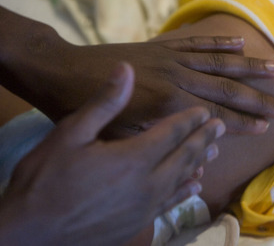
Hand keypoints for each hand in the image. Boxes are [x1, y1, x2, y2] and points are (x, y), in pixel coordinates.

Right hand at [0, 62, 224, 245]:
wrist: (29, 232)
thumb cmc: (45, 179)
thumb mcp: (70, 133)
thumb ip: (104, 102)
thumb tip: (126, 69)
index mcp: (134, 157)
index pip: (172, 133)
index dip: (191, 120)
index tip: (205, 111)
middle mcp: (148, 183)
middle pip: (185, 155)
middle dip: (203, 138)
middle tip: (219, 126)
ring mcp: (146, 206)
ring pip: (183, 179)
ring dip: (199, 162)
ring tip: (213, 150)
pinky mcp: (138, 223)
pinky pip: (171, 203)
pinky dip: (186, 190)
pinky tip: (195, 185)